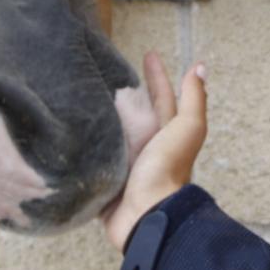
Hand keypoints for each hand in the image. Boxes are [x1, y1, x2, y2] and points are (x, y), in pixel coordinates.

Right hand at [101, 51, 207, 252]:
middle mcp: (145, 147)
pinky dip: (83, 147)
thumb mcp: (185, 130)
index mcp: (163, 134)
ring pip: (111, 134)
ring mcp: (124, 165)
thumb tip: (200, 67)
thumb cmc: (166, 170)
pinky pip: (91, 159)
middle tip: (105, 70)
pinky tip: (69, 132)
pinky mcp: (104, 182)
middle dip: (124, 93)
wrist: (146, 216)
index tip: (147, 53)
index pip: (160, 97)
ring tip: (81, 94)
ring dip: (100, 117)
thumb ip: (193, 101)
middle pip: (134, 114)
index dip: (156, 76)